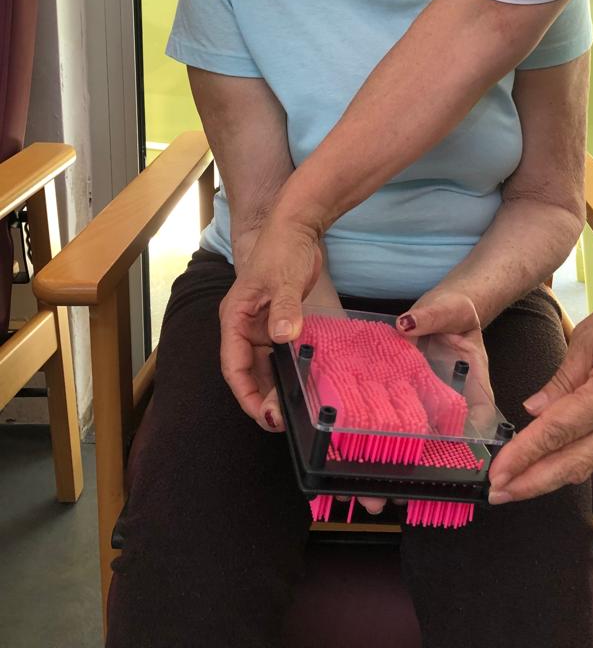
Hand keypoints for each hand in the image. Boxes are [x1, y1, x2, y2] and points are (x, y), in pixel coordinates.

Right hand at [219, 210, 322, 426]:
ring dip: (275, 387)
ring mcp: (261, 326)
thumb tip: (284, 338)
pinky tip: (302, 385)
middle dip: (262, 397)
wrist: (298, 226)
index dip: (247, 394)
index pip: (233, 365)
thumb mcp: (284, 279)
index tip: (264, 414)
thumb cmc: (283, 248)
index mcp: (235, 318)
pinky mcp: (278, 323)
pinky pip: (280, 354)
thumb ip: (285, 310)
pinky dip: (288, 370)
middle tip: (282, 421)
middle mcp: (244, 326)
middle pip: (247, 372)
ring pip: (264, 366)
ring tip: (293, 411)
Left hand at [338, 290, 491, 516]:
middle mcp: (450, 403)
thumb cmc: (457, 311)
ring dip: (393, 466)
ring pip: (415, 442)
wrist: (444, 310)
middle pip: (441, 446)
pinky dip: (374, 438)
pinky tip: (351, 457)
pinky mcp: (404, 398)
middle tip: (394, 495)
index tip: (444, 469)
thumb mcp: (450, 309)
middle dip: (416, 472)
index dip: (466, 451)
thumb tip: (406, 324)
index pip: (477, 424)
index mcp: (473, 387)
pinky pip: (391, 420)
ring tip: (371, 493)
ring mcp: (426, 404)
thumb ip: (432, 316)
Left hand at [397, 288, 495, 431]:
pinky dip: (391, 395)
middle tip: (413, 434)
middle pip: (450, 416)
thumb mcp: (449, 308)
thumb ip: (430, 316)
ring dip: (410, 416)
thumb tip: (406, 324)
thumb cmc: (456, 308)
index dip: (474, 426)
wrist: (443, 304)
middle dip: (434, 429)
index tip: (455, 434)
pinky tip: (374, 399)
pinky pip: (403, 389)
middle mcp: (453, 384)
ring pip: (424, 408)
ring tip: (391, 422)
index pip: (482, 407)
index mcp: (473, 372)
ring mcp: (431, 383)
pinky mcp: (411, 376)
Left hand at [487, 268, 592, 502]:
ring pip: (585, 465)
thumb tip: (534, 410)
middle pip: (570, 465)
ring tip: (517, 485)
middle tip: (498, 494)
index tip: (497, 474)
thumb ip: (561, 379)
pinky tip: (549, 464)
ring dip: (550, 478)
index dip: (522, 456)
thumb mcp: (589, 337)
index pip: (554, 434)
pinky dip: (571, 462)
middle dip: (531, 484)